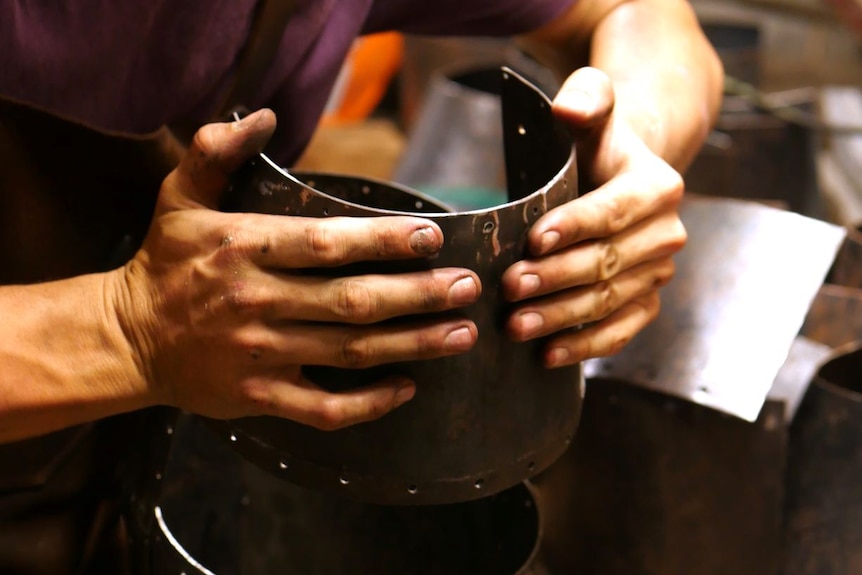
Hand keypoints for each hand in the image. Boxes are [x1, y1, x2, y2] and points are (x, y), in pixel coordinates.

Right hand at [110, 110, 479, 428]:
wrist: (125, 338)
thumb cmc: (162, 263)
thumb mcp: (178, 197)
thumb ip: (214, 151)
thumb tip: (263, 116)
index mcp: (244, 248)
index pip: (326, 243)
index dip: (383, 241)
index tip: (432, 237)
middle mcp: (257, 301)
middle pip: (353, 301)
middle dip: (418, 295)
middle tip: (467, 287)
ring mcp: (260, 354)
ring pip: (350, 352)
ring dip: (412, 344)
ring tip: (461, 333)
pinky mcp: (259, 397)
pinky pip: (323, 409)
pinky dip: (368, 404)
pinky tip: (407, 388)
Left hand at [502, 67, 685, 366]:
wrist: (619, 175)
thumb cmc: (595, 143)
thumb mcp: (593, 106)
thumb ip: (587, 98)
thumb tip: (568, 109)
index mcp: (658, 187)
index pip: (614, 210)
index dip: (576, 227)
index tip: (533, 240)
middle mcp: (667, 234)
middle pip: (608, 263)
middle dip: (556, 279)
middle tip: (509, 288)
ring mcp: (657, 273)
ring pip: (608, 301)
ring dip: (562, 318)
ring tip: (516, 326)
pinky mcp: (644, 302)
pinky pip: (620, 331)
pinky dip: (585, 345)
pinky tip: (546, 356)